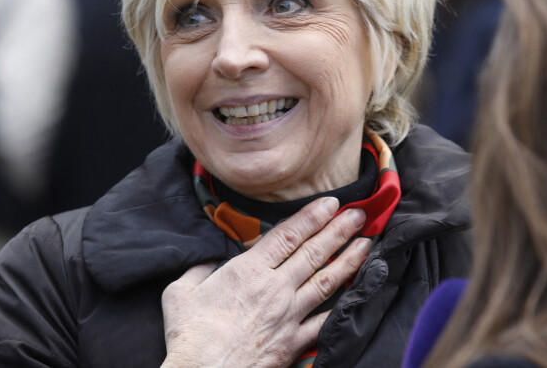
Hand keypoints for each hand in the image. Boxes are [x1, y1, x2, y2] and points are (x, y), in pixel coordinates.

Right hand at [160, 196, 369, 367]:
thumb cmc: (190, 338)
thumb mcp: (181, 292)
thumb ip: (199, 268)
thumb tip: (209, 260)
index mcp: (248, 271)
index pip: (287, 235)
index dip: (311, 216)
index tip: (330, 203)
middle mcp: (274, 289)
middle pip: (312, 253)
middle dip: (337, 230)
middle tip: (356, 215)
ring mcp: (288, 316)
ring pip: (325, 281)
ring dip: (348, 260)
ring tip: (366, 244)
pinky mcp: (294, 343)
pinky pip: (323, 321)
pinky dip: (342, 305)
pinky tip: (356, 293)